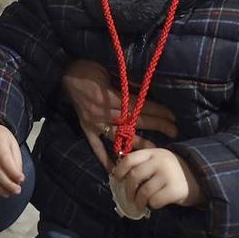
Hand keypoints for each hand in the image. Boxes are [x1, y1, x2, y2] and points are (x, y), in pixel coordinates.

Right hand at [62, 60, 178, 168]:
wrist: (63, 70)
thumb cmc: (88, 66)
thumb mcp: (109, 68)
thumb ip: (127, 81)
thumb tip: (146, 88)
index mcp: (110, 96)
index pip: (139, 106)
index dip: (157, 110)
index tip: (173, 115)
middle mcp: (103, 112)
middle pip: (135, 121)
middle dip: (156, 126)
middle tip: (174, 131)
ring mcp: (94, 122)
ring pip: (120, 136)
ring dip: (138, 144)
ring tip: (155, 151)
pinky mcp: (86, 128)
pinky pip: (95, 146)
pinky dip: (104, 158)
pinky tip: (114, 170)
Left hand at [112, 146, 204, 210]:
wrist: (200, 177)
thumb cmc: (173, 170)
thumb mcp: (159, 159)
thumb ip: (143, 162)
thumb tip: (118, 173)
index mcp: (153, 153)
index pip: (130, 159)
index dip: (120, 169)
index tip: (116, 178)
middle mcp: (160, 162)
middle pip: (134, 176)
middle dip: (128, 189)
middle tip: (128, 197)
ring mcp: (168, 175)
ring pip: (143, 191)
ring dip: (138, 201)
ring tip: (139, 204)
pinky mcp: (175, 190)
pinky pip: (155, 201)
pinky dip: (151, 205)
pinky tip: (154, 204)